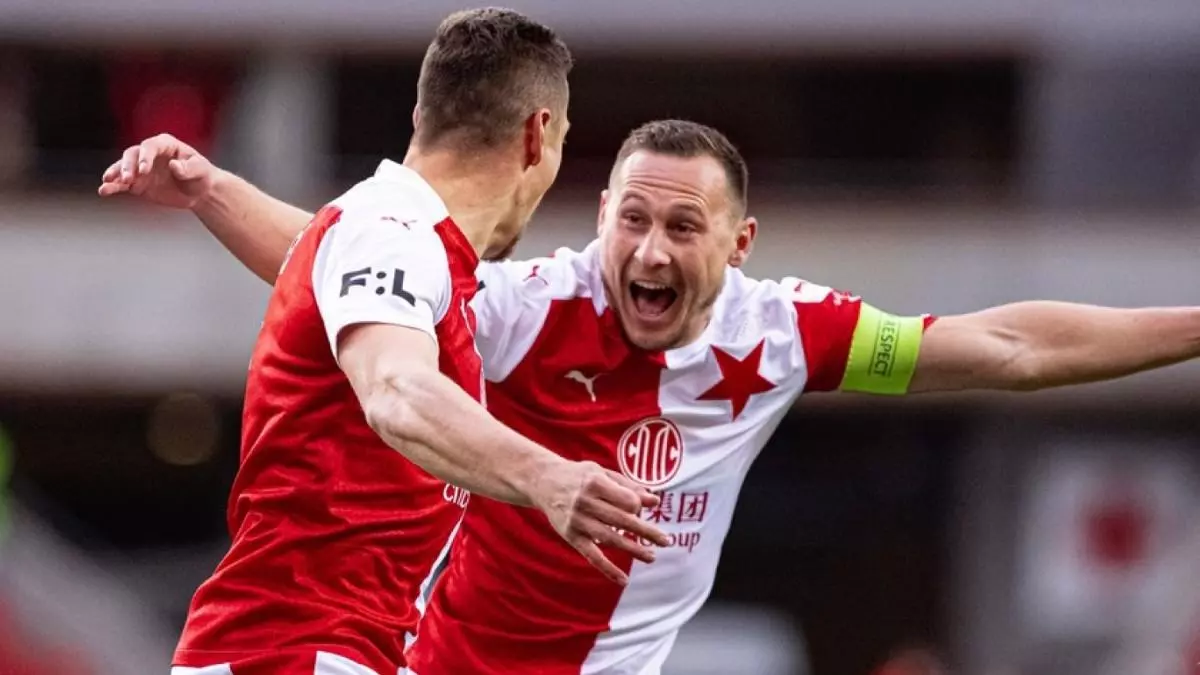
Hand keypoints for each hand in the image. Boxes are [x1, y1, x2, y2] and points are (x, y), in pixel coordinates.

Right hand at [97, 133, 218, 209]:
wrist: (199, 192)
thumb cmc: (201, 175)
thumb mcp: (201, 170)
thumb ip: (188, 168)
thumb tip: (174, 166)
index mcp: (165, 145)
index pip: (150, 146)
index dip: (145, 156)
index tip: (144, 170)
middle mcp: (149, 154)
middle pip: (132, 155)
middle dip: (127, 166)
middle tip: (127, 178)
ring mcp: (141, 169)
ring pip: (123, 168)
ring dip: (115, 174)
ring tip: (107, 182)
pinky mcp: (137, 184)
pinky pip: (122, 184)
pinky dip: (112, 187)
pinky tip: (104, 191)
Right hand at [533, 460, 669, 585]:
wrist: (542, 481)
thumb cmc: (579, 476)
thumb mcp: (602, 473)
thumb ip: (629, 486)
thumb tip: (656, 500)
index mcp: (595, 482)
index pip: (627, 500)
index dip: (637, 506)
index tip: (637, 508)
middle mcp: (584, 502)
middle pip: (622, 520)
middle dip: (646, 531)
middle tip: (667, 541)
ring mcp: (576, 521)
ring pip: (609, 539)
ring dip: (633, 549)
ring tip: (652, 556)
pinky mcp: (570, 536)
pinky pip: (591, 556)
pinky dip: (607, 569)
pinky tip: (624, 579)